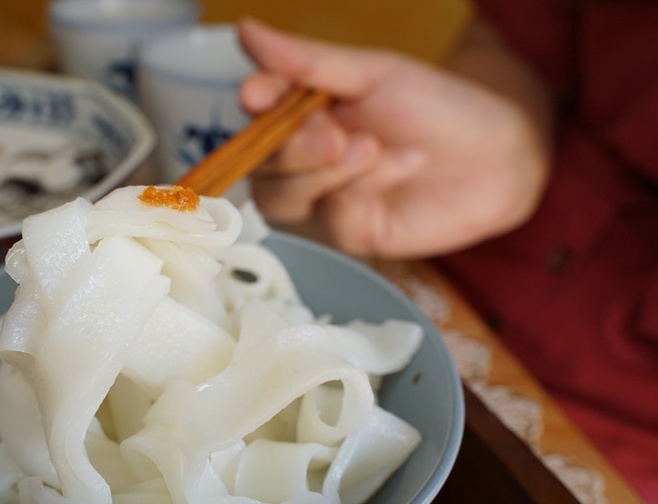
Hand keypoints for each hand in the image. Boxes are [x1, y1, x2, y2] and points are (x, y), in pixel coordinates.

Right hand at [237, 18, 551, 257]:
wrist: (499, 155)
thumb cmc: (439, 108)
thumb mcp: (373, 74)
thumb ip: (308, 62)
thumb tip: (246, 30)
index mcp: (306, 114)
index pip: (257, 113)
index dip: (253, 106)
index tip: (258, 95)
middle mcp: (308, 159)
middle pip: (260, 165)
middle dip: (292, 150)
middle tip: (335, 136)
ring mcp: (325, 198)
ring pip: (281, 199)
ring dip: (323, 174)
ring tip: (372, 148)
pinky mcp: (352, 231)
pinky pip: (333, 216)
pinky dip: (365, 187)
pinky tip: (405, 163)